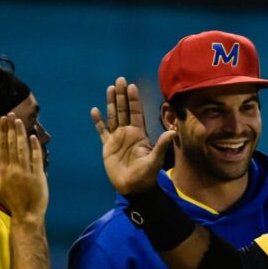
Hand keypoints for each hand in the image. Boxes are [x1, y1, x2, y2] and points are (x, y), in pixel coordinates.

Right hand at [0, 114, 47, 219]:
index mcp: (4, 170)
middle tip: (10, 115)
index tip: (2, 120)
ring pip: (23, 149)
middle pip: (12, 145)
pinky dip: (35, 147)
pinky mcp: (38, 175)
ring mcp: (27, 171)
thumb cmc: (10, 199)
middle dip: (11, 129)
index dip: (2, 132)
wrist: (26, 213)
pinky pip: (36, 158)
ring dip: (21, 134)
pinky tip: (33, 137)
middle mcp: (14, 168)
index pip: (2, 146)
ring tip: (19, 122)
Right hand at [91, 77, 175, 194]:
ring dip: (110, 103)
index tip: (132, 86)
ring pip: (113, 117)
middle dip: (121, 96)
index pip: (136, 112)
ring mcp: (117, 139)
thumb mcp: (155, 160)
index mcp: (139, 134)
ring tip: (109, 88)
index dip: (134, 100)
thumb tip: (172, 132)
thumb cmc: (146, 176)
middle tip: (119, 80)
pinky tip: (95, 111)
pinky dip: (98, 122)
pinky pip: (102, 131)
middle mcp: (128, 133)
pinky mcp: (107, 147)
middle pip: (123, 110)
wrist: (133, 188)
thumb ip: (161, 145)